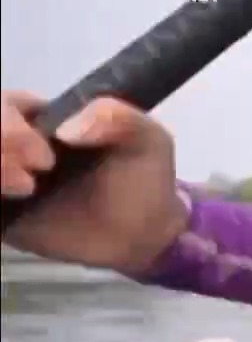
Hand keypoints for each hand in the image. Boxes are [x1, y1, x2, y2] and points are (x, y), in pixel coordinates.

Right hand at [1, 91, 187, 273]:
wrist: (145, 234)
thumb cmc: (144, 178)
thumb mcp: (147, 138)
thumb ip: (118, 118)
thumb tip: (67, 130)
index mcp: (39, 119)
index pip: (2, 107)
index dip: (8, 124)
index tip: (45, 156)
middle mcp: (12, 146)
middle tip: (31, 178)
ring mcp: (3, 180)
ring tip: (26, 189)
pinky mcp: (1, 216)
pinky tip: (8, 210)